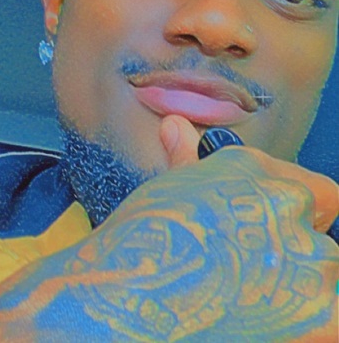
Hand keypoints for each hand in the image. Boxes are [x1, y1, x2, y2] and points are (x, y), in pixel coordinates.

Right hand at [0, 118, 338, 341]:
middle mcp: (284, 201)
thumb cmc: (140, 234)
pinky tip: (274, 322)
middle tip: (253, 265)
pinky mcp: (314, 313)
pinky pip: (331, 314)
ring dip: (302, 282)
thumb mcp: (167, 189)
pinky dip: (311, 320)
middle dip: (295, 243)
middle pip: (319, 224)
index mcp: (250, 168)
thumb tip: (174, 122)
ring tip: (252, 294)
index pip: (315, 190)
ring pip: (326, 268)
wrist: (126, 291)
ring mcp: (303, 256)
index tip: (269, 229)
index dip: (295, 210)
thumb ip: (184, 156)